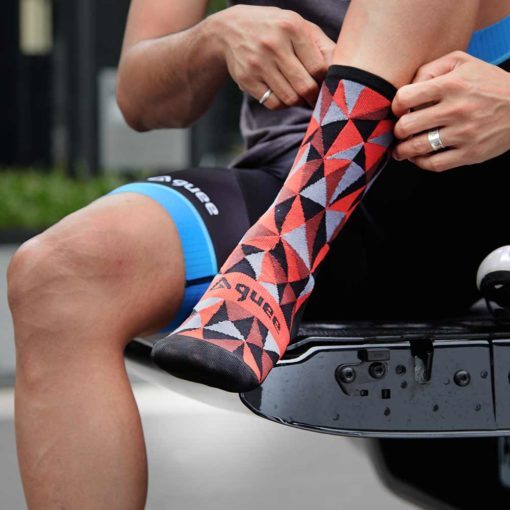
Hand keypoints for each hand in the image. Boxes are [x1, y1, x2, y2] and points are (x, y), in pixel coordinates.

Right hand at [213, 4, 334, 109]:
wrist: (231, 29)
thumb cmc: (276, 29)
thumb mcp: (299, 27)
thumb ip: (323, 46)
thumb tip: (344, 71)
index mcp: (292, 27)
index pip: (319, 68)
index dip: (326, 82)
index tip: (327, 86)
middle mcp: (274, 44)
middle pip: (305, 86)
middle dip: (314, 97)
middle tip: (316, 98)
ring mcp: (258, 63)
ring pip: (290, 98)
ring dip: (299, 102)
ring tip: (300, 96)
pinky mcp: (247, 79)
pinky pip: (273, 103)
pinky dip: (282, 104)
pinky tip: (283, 95)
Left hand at [391, 51, 509, 171]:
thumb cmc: (488, 83)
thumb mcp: (463, 62)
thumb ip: (431, 69)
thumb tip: (407, 88)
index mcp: (451, 84)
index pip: (404, 98)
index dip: (396, 106)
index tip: (399, 110)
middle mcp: (456, 109)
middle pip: (406, 126)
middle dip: (397, 131)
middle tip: (399, 131)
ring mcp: (463, 134)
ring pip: (417, 147)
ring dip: (402, 151)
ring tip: (400, 149)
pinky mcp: (470, 153)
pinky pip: (434, 164)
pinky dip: (420, 162)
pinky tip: (418, 157)